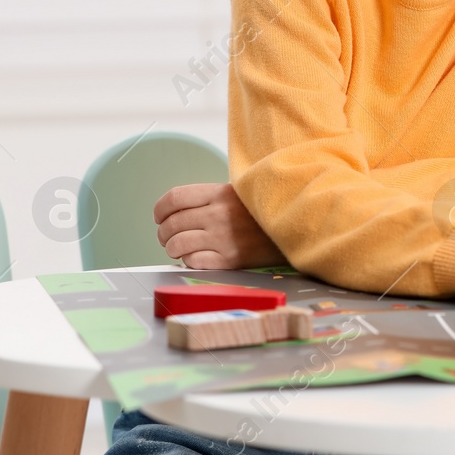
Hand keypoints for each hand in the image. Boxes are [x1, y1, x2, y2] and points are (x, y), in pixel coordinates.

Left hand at [153, 181, 288, 269]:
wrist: (295, 228)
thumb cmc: (263, 212)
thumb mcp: (239, 193)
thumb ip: (209, 198)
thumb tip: (175, 211)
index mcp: (220, 193)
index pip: (174, 198)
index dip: (160, 209)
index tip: (159, 216)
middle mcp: (219, 215)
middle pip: (172, 224)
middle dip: (163, 233)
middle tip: (166, 236)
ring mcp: (223, 239)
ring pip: (177, 245)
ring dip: (172, 248)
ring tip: (178, 249)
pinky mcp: (230, 260)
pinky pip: (194, 262)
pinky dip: (189, 261)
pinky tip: (196, 257)